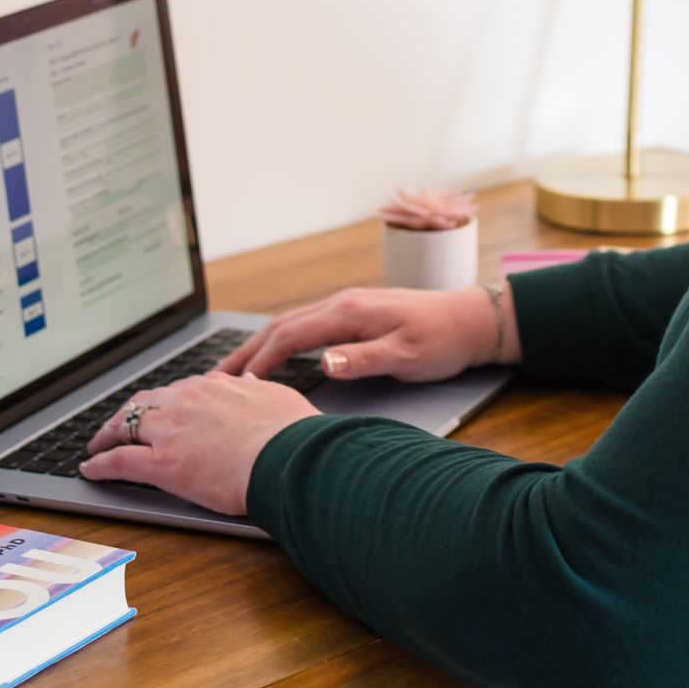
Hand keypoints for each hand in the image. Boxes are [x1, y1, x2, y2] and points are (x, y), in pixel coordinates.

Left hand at [79, 370, 317, 514]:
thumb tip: (251, 380)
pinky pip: (118, 460)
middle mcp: (185, 401)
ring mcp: (169, 431)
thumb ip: (256, 389)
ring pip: (124, 427)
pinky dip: (100, 464)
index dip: (161, 403)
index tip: (157, 410)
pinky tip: (90, 469)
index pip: (176, 391)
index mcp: (213, 386)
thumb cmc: (291, 434)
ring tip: (97, 445)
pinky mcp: (160, 463)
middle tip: (116, 425)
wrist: (288, 457)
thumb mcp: (275, 397)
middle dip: (126, 414)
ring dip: (106, 435)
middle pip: (143, 403)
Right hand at [222, 282, 515, 387]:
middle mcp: (343, 303)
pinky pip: (306, 325)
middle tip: (217, 377)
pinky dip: (281, 340)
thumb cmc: (442, 340)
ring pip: (291, 324)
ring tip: (235, 369)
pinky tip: (275, 356)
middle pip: (282, 325)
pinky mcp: (355, 314)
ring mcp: (347, 306)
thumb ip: (363, 360)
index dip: (261, 359)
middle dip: (247, 350)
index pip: (291, 334)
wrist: (471, 320)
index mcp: (350, 312)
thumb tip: (323, 362)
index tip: (238, 384)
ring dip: (260, 344)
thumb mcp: (406, 356)